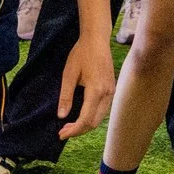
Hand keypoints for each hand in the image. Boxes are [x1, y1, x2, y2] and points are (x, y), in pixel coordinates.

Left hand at [57, 23, 115, 138]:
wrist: (97, 40)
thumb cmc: (81, 54)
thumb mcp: (69, 74)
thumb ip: (65, 96)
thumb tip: (61, 116)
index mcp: (96, 90)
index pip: (86, 119)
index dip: (73, 130)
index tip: (61, 134)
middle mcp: (107, 94)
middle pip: (94, 122)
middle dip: (78, 130)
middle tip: (63, 131)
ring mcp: (111, 92)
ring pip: (100, 118)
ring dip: (85, 125)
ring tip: (69, 125)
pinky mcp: (111, 89)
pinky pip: (103, 110)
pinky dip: (92, 117)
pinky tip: (81, 115)